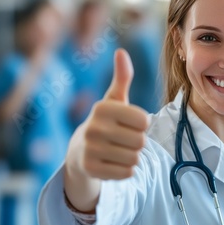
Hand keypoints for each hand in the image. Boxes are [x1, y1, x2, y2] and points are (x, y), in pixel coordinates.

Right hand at [66, 48, 148, 180]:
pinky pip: (126, 173)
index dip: (142, 124)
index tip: (129, 123)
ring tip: (117, 150)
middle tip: (123, 139)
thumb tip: (121, 51)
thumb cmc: (105, 122)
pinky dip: (124, 170)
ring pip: (135, 158)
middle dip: (137, 142)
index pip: (144, 121)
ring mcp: (90, 150)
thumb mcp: (114, 100)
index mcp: (102, 108)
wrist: (79, 153)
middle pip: (141, 141)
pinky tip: (112, 163)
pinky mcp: (91, 170)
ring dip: (132, 156)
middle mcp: (93, 128)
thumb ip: (122, 78)